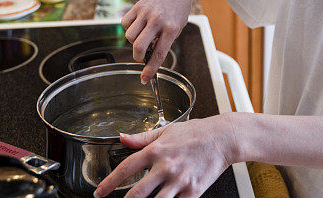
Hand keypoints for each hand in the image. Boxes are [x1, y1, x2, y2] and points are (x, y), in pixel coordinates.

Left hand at [94, 115, 238, 197]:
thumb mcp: (166, 130)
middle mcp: (166, 167)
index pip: (126, 169)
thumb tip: (122, 138)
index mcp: (156, 151)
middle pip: (137, 194)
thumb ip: (142, 138)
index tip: (99, 193)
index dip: (109, 183)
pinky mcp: (193, 192)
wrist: (222, 138)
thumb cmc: (195, 133)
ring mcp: (179, 181)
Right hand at [122, 0, 194, 80]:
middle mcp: (157, 20)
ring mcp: (146, 12)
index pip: (158, 54)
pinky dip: (129, 28)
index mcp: (172, 28)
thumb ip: (165, 41)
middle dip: (138, 57)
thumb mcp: (178, 26)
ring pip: (129, 36)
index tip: (145, 79)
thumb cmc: (179, 7)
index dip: (150, 69)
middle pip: (139, 47)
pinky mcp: (138, 6)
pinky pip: (125, 23)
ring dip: (134, 42)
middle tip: (142, 57)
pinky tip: (138, 26)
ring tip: (143, 37)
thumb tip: (150, 57)